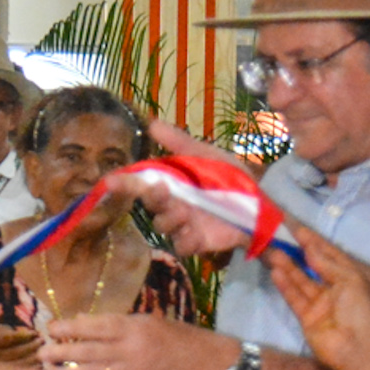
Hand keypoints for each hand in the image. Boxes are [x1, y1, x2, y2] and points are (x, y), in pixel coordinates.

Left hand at [38, 313, 230, 369]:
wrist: (204, 362)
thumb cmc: (177, 334)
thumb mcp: (148, 320)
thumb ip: (118, 323)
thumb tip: (85, 322)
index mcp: (134, 328)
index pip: (96, 327)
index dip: (71, 328)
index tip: (52, 328)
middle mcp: (131, 350)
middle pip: (90, 352)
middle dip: (63, 354)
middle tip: (41, 354)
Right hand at [97, 120, 261, 256]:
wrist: (260, 203)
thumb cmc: (230, 178)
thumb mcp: (205, 154)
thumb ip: (179, 142)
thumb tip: (151, 123)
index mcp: (171, 183)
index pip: (142, 182)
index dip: (125, 182)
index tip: (110, 181)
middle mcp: (172, 204)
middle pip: (151, 204)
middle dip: (152, 197)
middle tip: (161, 190)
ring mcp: (183, 225)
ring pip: (163, 225)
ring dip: (169, 218)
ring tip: (184, 212)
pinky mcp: (197, 242)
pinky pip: (182, 246)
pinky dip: (185, 239)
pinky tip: (195, 232)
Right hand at [267, 229, 369, 369]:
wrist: (358, 352)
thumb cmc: (361, 312)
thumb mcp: (351, 282)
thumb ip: (328, 264)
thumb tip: (311, 248)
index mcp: (350, 278)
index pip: (329, 255)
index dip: (313, 241)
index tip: (296, 228)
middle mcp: (334, 288)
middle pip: (312, 266)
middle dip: (296, 252)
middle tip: (277, 238)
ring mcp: (320, 304)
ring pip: (300, 280)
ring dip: (287, 266)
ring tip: (270, 251)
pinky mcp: (307, 317)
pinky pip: (294, 298)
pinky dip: (285, 285)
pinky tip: (275, 272)